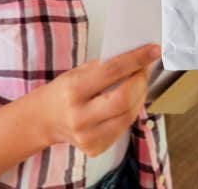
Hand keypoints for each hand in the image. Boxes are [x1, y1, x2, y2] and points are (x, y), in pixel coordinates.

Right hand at [33, 43, 157, 156]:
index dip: (137, 59)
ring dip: (139, 97)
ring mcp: (88, 136)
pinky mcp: (95, 148)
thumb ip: (105, 67)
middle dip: (141, 81)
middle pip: (125, 99)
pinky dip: (130, 112)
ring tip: (138, 85)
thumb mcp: (77, 73)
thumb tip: (137, 60)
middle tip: (145, 70)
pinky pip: (123, 128)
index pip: (112, 71)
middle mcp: (79, 116)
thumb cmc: (63, 92)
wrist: (44, 119)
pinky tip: (128, 103)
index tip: (153, 50)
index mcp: (73, 91)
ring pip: (129, 116)